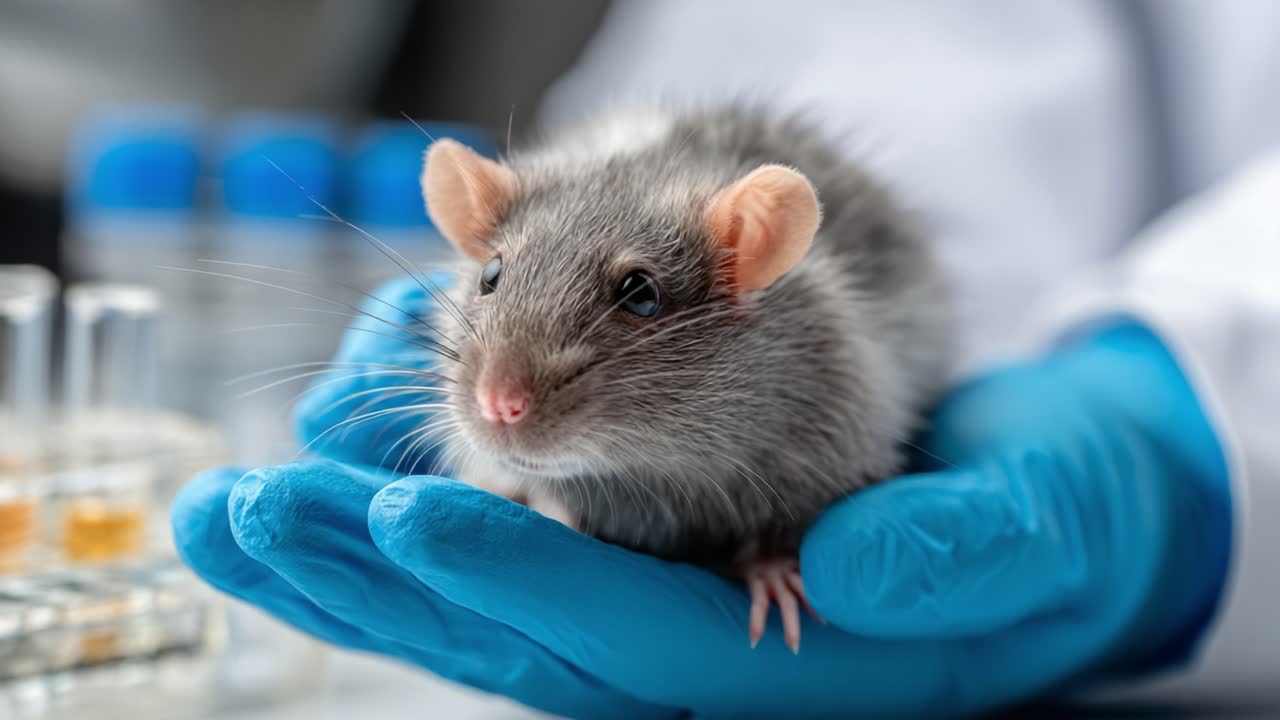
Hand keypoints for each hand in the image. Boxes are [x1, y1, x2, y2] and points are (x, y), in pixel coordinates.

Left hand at [173, 277, 1230, 717]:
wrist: (1044, 511)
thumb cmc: (1049, 521)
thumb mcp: (1039, 529)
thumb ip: (969, 551)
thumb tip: (859, 569)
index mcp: (784, 664)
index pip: (626, 634)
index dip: (514, 578)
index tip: (401, 514)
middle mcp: (701, 662)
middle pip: (515, 637)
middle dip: (375, 577)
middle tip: (244, 509)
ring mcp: (659, 629)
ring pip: (485, 614)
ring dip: (354, 563)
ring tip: (235, 507)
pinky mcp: (639, 587)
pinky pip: (507, 574)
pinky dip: (411, 538)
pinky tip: (326, 494)